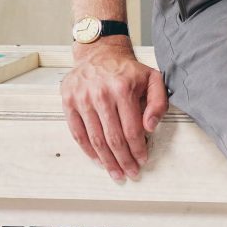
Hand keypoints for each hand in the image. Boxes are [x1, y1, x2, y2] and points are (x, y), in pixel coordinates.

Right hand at [61, 40, 166, 182]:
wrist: (99, 53)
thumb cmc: (127, 70)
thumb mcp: (152, 79)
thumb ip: (158, 103)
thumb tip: (149, 127)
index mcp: (122, 89)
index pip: (132, 130)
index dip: (138, 150)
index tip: (142, 160)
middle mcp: (101, 94)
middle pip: (113, 138)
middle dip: (124, 160)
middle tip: (130, 173)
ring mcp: (82, 98)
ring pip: (95, 139)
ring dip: (106, 161)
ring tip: (115, 173)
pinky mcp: (68, 101)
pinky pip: (77, 133)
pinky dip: (88, 150)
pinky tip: (98, 160)